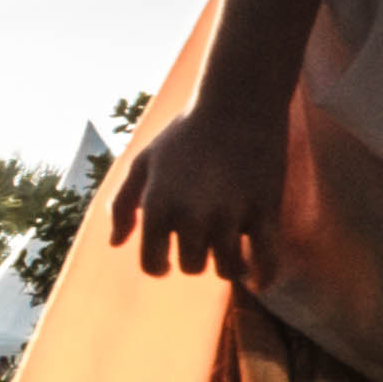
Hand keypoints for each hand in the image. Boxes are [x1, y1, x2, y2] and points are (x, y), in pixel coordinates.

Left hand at [106, 88, 288, 282]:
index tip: (167, 258)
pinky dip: (263, 276)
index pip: (153, 264)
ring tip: (231, 251)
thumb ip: (122, 204)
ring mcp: (231, 214)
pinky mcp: (265, 210)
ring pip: (228, 269)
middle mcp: (192, 214)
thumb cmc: (184, 135)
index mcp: (159, 205)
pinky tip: (258, 277)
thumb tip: (116, 244)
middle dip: (195, 256)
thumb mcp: (142, 162)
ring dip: (228, 264)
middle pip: (193, 266)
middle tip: (203, 238)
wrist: (236, 104)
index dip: (158, 265)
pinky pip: (266, 261)